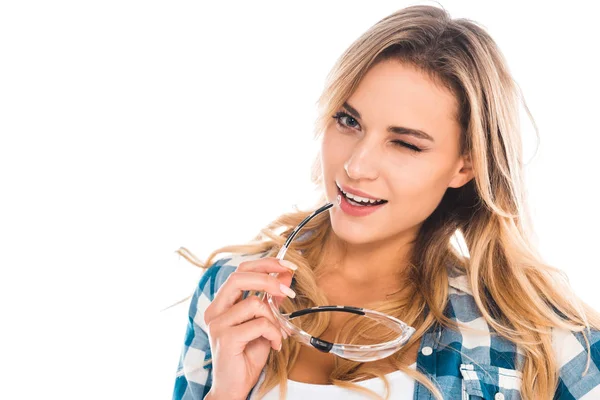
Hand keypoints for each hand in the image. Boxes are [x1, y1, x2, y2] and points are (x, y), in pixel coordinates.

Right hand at [203, 257, 297, 399]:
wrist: (234, 387)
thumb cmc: (246, 356)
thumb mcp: (264, 323)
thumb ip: (271, 300)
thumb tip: (285, 276)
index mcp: (221, 303)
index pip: (240, 271)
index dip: (264, 264)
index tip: (286, 266)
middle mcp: (215, 310)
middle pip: (239, 277)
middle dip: (268, 278)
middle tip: (289, 289)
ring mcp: (217, 324)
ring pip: (254, 303)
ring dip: (274, 318)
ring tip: (278, 333)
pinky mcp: (225, 338)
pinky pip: (258, 324)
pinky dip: (273, 332)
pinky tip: (275, 344)